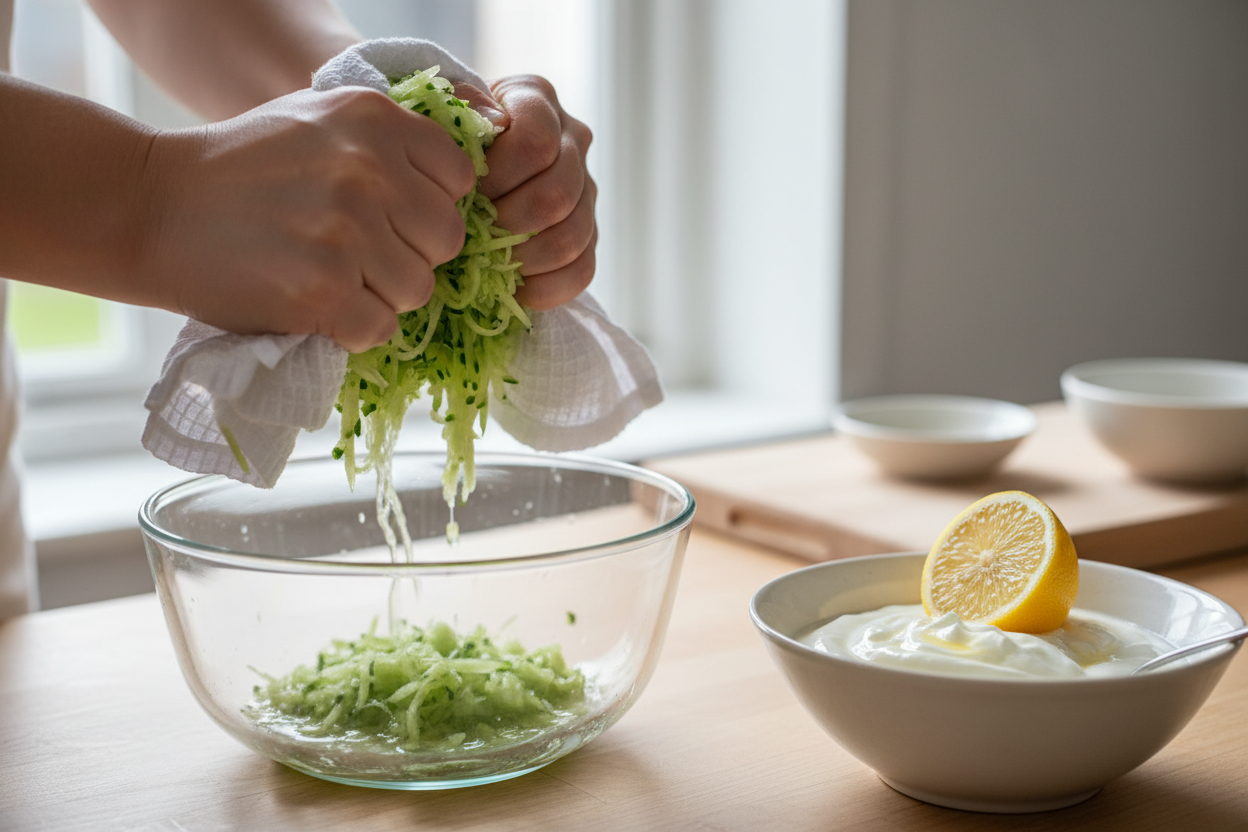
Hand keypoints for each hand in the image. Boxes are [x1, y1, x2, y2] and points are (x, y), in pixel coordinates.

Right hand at [141, 86, 476, 351]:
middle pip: (445, 240)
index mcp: (374, 120)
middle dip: (411, 255)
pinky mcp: (323, 289)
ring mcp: (346, 231)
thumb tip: (457, 187)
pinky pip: (379, 328)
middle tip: (360, 255)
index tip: (394, 216)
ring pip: (417, 289)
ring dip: (382, 296)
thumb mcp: (318, 119)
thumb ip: (387, 142)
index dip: (430, 205)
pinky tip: (317, 305)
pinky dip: (353, 329)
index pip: (459, 178)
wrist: (151, 207)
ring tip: (332, 278)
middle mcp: (368, 169)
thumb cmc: (242, 168)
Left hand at [457, 76, 596, 309]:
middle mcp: (572, 139)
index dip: (500, 175)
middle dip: (507, 221)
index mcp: (537, 99)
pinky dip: (544, 287)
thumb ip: (460, 108)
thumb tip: (491, 122)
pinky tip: (513, 283)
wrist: (457, 171)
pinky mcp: (589, 235)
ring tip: (490, 260)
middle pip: (556, 194)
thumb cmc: (443, 143)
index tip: (468, 190)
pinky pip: (581, 271)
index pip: (537, 142)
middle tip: (474, 231)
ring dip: (524, 257)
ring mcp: (586, 190)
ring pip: (571, 237)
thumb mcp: (441, 114)